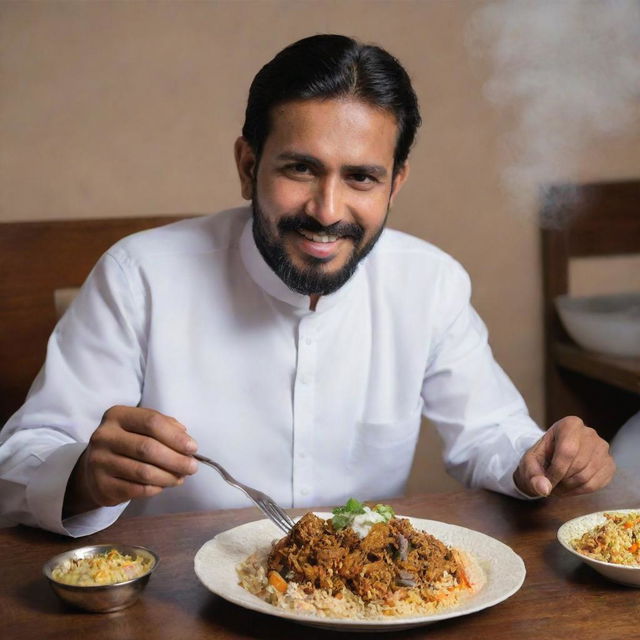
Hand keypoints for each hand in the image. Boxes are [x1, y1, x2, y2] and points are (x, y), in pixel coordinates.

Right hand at [64, 406, 197, 516]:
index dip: (176, 436)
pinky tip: (163, 485)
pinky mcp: (101, 486)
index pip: (152, 422)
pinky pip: (136, 489)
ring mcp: (99, 462)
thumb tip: (186, 438)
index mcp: (117, 415)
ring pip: (143, 472)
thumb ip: (165, 426)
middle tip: (192, 467)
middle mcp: (104, 436)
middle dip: (176, 459)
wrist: (95, 468)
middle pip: (148, 448)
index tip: (193, 447)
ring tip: (181, 478)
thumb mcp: (142, 427)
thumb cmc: (127, 443)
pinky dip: (155, 488)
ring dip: (169, 476)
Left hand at [514, 415, 614, 497]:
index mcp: (569, 424)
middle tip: (551, 484)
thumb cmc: (540, 459)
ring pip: (587, 476)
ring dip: (570, 487)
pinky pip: (597, 484)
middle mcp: (589, 433)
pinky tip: (570, 487)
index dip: (556, 471)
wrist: (552, 460)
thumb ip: (533, 476)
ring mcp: (602, 448)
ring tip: (558, 485)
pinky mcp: (609, 464)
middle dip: (562, 480)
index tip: (546, 481)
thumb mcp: (529, 464)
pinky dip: (580, 490)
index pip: (567, 451)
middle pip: (578, 465)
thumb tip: (544, 489)